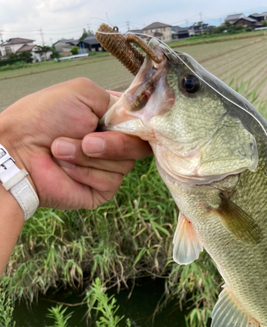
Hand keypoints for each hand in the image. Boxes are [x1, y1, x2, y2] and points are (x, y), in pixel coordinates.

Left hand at [0, 80, 150, 209]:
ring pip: (124, 166)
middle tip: (87, 140)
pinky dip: (86, 173)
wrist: (19, 150)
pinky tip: (66, 168)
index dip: (142, 126)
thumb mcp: (83, 91)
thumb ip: (118, 100)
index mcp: (111, 120)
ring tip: (62, 150)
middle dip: (114, 143)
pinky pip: (110, 182)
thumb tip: (138, 118)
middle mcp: (113, 144)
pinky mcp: (101, 190)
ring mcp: (108, 168)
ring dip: (90, 157)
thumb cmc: (43, 118)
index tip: (135, 124)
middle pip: (139, 147)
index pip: (142, 124)